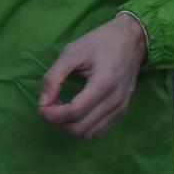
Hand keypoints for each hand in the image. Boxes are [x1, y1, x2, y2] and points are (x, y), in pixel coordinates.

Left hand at [38, 16, 148, 139]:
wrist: (132, 39)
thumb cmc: (101, 41)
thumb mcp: (73, 51)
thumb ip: (55, 76)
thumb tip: (44, 102)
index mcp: (104, 83)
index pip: (75, 111)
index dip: (53, 114)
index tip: (42, 107)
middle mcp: (115, 100)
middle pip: (81, 127)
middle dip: (58, 122)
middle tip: (48, 107)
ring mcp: (121, 107)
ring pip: (89, 133)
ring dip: (69, 127)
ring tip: (60, 110)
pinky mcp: (122, 111)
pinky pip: (99, 130)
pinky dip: (82, 127)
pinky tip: (74, 113)